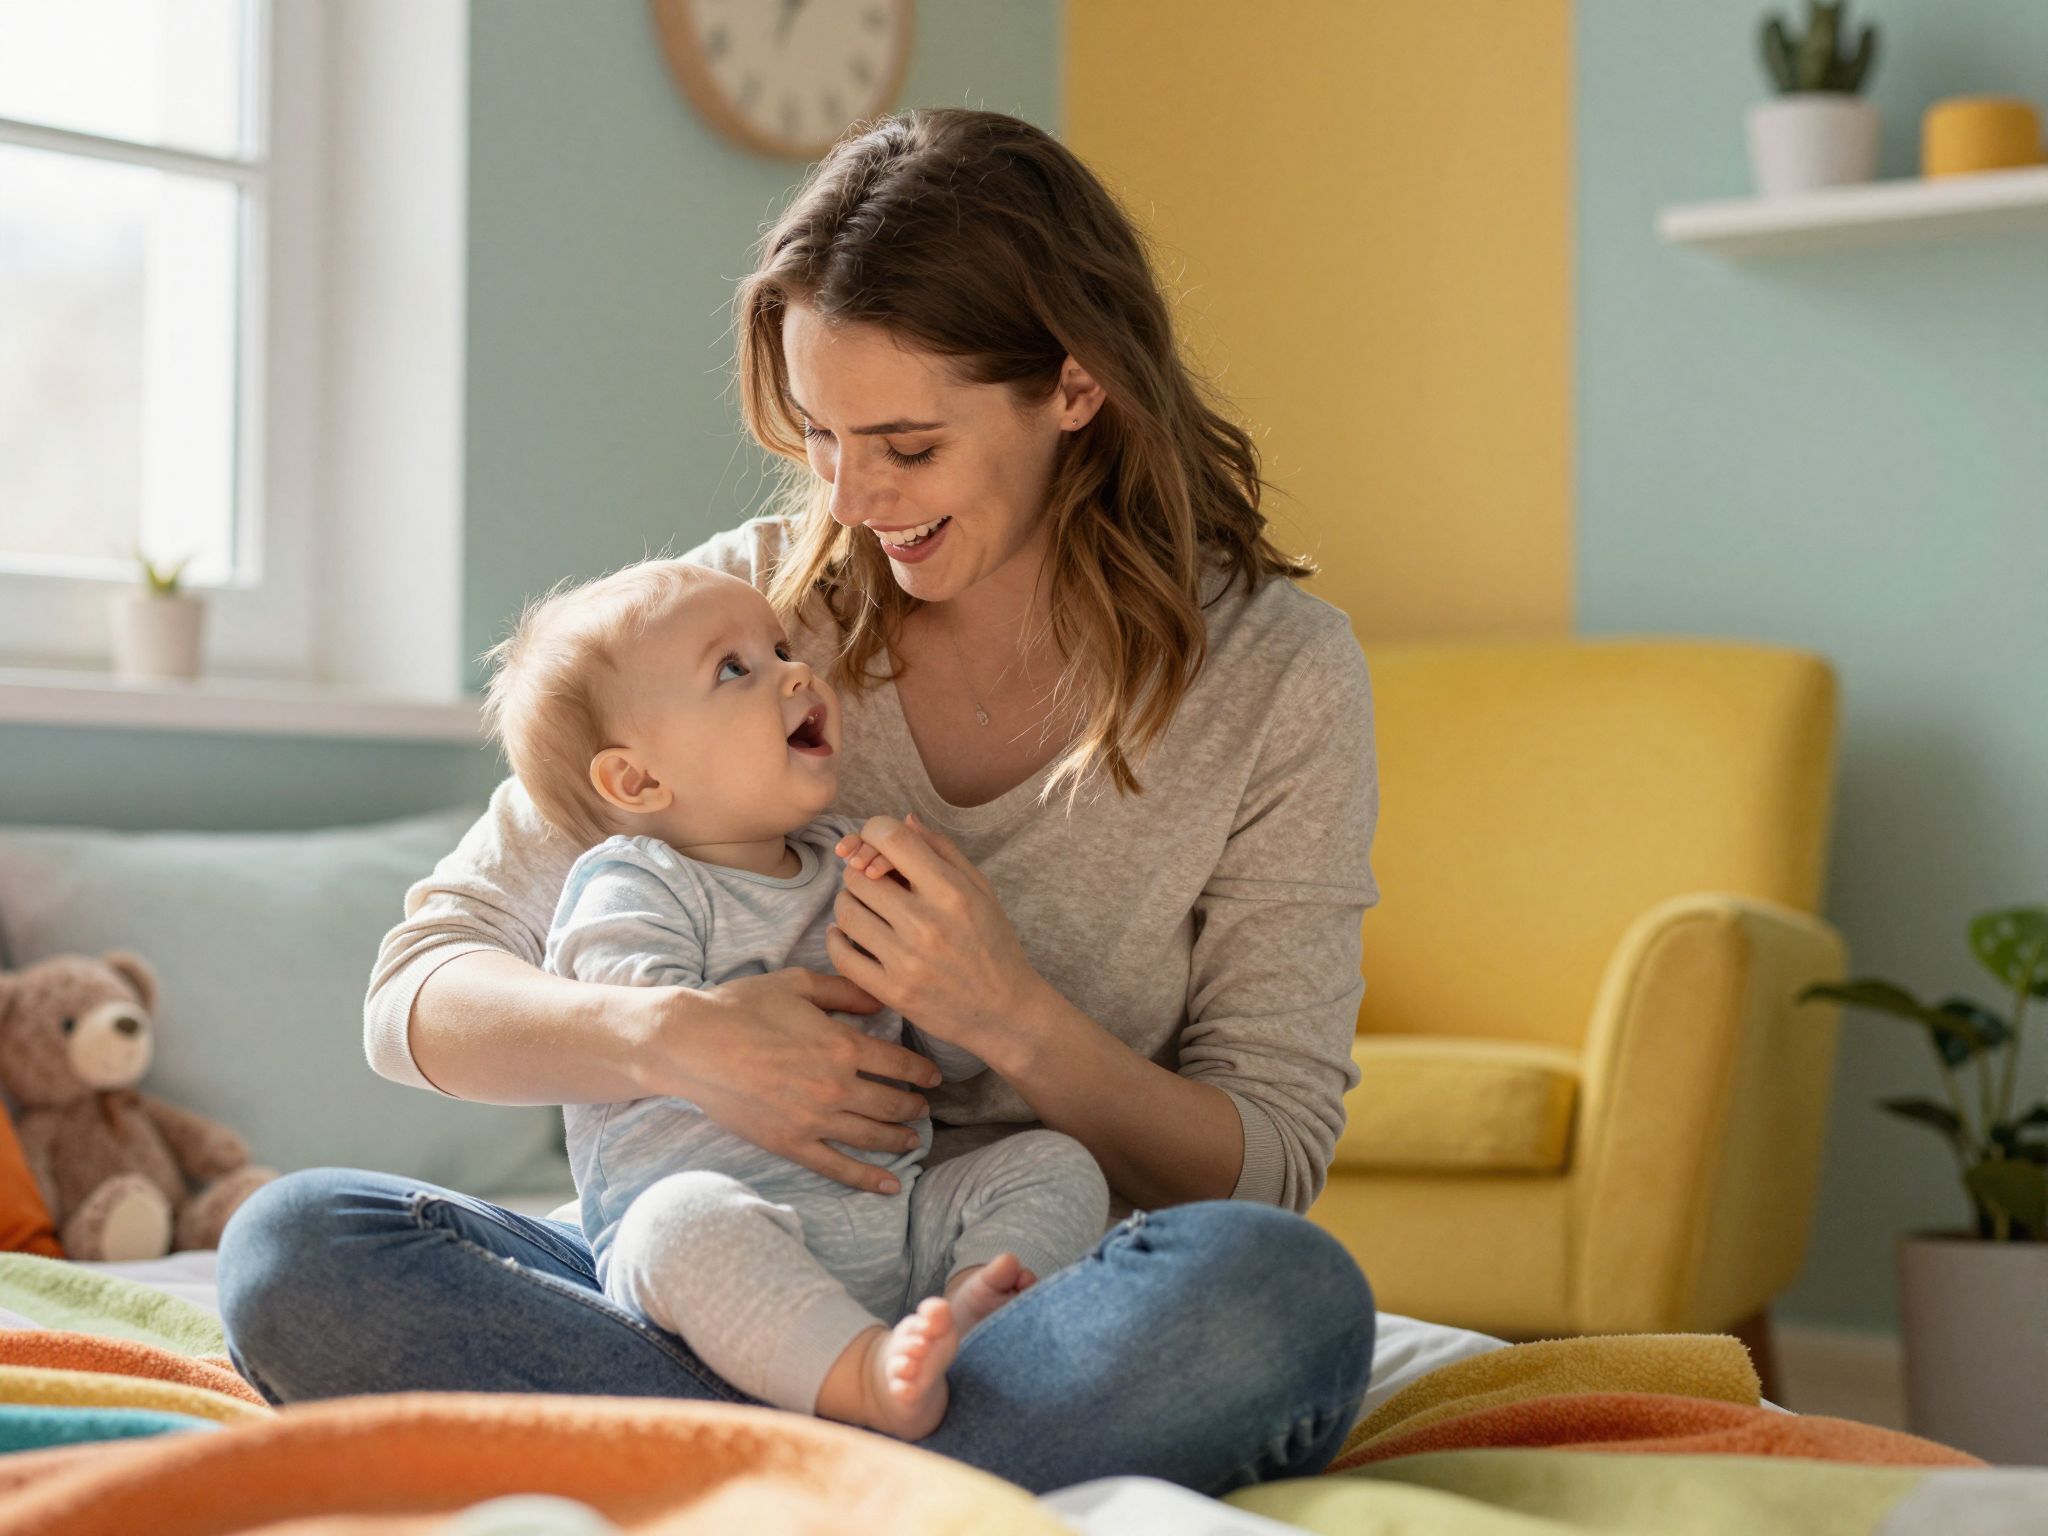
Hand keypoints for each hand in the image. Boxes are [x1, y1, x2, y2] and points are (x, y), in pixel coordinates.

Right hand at [641, 967, 941, 1194]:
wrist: (692, 1045)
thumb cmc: (742, 1007)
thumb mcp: (798, 984)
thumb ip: (845, 991)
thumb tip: (881, 1000)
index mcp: (843, 1045)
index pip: (900, 1063)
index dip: (922, 1070)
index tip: (933, 1076)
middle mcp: (836, 1087)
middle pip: (892, 1102)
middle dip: (914, 1105)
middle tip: (924, 1106)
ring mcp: (814, 1120)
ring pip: (872, 1136)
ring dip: (899, 1137)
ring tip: (913, 1137)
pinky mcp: (791, 1144)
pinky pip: (838, 1167)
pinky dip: (867, 1178)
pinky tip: (889, 1185)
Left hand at [826, 814, 1044, 1064]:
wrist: (1005, 1011)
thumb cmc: (993, 944)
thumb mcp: (980, 890)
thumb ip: (942, 851)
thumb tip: (904, 819)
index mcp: (951, 892)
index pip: (890, 837)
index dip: (873, 832)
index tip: (877, 845)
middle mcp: (926, 924)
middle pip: (858, 874)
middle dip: (859, 871)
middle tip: (871, 881)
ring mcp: (907, 960)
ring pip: (845, 912)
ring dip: (848, 903)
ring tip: (864, 908)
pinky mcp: (892, 992)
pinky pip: (841, 954)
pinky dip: (836, 940)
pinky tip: (847, 935)